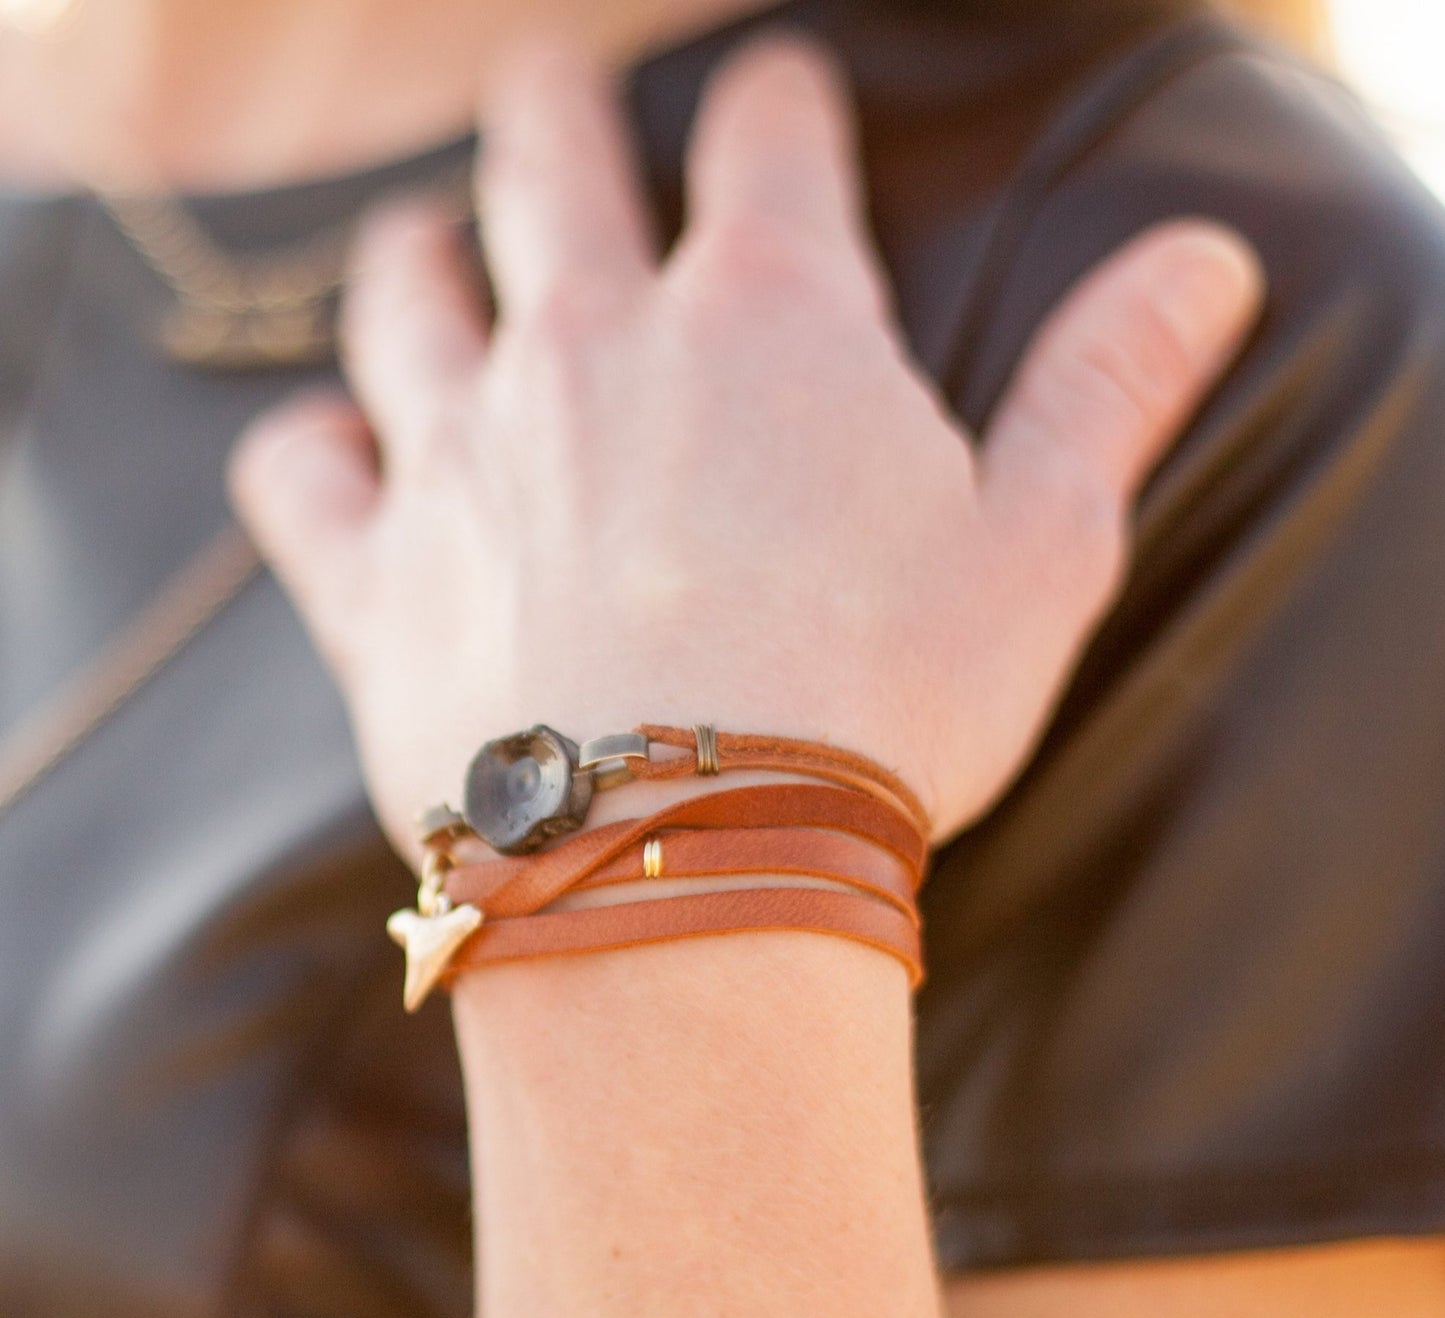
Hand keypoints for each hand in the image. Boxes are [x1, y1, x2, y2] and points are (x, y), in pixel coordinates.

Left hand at [230, 31, 1262, 861]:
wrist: (691, 869)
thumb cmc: (882, 712)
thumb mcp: (1042, 552)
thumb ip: (1108, 388)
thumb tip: (1210, 258)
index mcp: (769, 319)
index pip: (770, 135)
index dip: (781, 107)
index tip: (785, 112)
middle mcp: (593, 345)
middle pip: (551, 158)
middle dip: (563, 122)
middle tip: (565, 117)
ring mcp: (463, 452)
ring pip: (402, 290)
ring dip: (423, 261)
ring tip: (439, 262)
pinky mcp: (375, 576)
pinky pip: (297, 469)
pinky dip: (312, 450)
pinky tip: (338, 456)